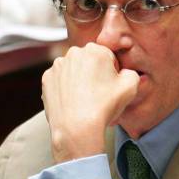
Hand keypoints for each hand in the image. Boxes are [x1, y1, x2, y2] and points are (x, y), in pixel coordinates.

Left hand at [42, 43, 138, 162]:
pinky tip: (73, 101)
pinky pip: (60, 80)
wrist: (76, 128)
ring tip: (85, 100)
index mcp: (95, 50)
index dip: (112, 73)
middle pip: (89, 62)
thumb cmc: (103, 108)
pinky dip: (65, 88)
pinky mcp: (47, 79)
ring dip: (79, 80)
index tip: (110, 87)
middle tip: (98, 94)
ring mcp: (58, 66)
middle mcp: (74, 53)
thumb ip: (131, 72)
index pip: (108, 57)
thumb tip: (124, 73)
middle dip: (94, 74)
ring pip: (73, 70)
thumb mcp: (131, 87)